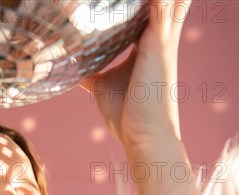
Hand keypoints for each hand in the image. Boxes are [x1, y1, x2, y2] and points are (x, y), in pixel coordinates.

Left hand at [81, 0, 199, 194]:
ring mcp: (161, 43)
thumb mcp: (103, 88)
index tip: (123, 1)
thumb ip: (92, 74)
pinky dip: (157, 1)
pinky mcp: (159, 46)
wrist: (146, 137)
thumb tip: (74, 69)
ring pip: (164, 4)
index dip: (139, 4)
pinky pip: (160, 10)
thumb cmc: (128, 117)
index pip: (144, 16)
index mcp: (146, 50)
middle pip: (160, 5)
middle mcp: (158, 43)